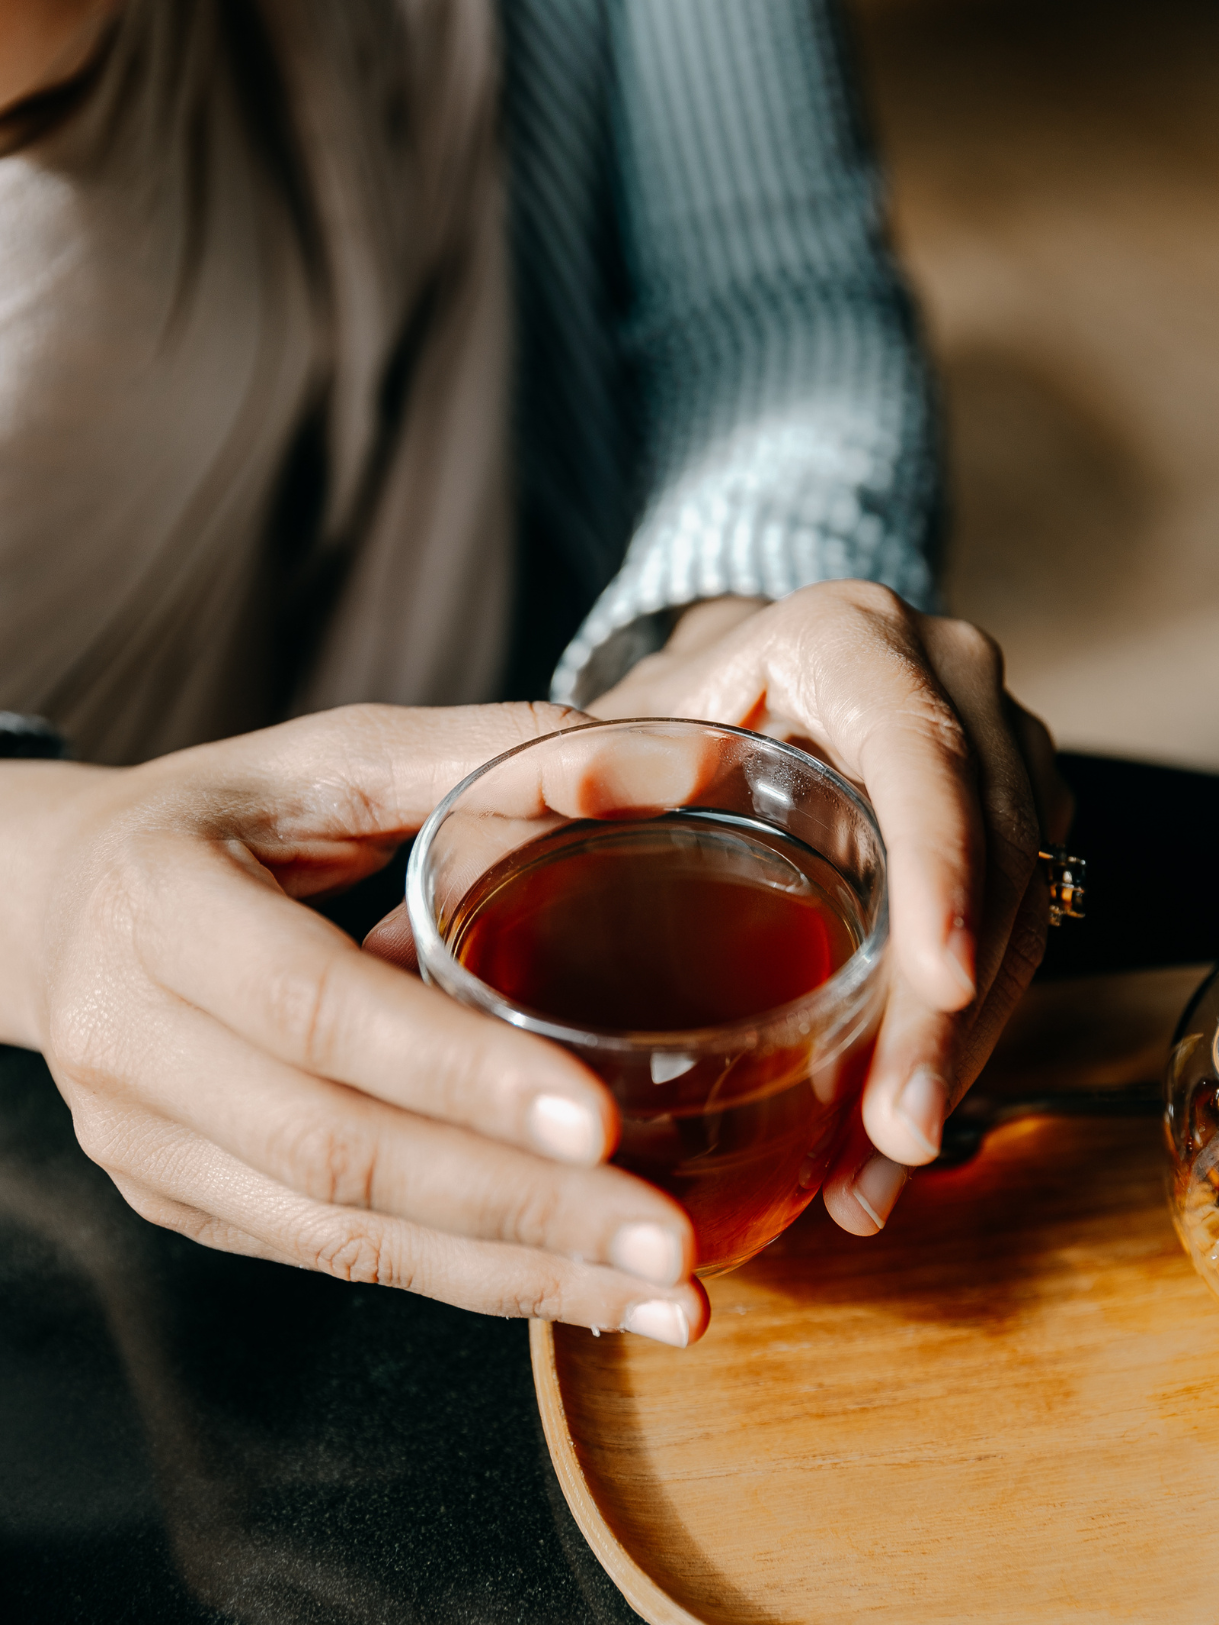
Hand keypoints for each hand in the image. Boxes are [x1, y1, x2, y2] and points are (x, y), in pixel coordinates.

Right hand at [0, 705, 705, 1345]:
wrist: (59, 905)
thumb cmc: (221, 818)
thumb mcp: (335, 757)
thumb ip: (494, 755)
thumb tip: (666, 773)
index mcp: (162, 907)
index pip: (317, 1010)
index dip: (457, 1072)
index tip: (598, 1122)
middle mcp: (131, 1042)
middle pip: (339, 1152)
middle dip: (518, 1209)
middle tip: (668, 1245)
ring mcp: (145, 1141)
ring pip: (342, 1236)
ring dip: (512, 1276)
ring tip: (657, 1300)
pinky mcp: (179, 1201)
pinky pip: (332, 1256)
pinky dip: (463, 1279)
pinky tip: (571, 1285)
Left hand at [591, 583, 1071, 1232]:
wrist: (744, 689)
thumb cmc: (663, 711)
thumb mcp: (608, 732)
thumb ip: (548, 788)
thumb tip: (465, 885)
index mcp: (853, 641)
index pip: (922, 753)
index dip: (941, 869)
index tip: (936, 985)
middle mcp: (948, 684)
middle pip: (991, 856)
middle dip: (947, 1015)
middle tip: (894, 1138)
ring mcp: (994, 756)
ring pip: (1018, 917)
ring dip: (955, 1056)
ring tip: (878, 1174)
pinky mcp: (1006, 828)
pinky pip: (1010, 942)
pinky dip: (953, 1044)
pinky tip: (889, 1138)